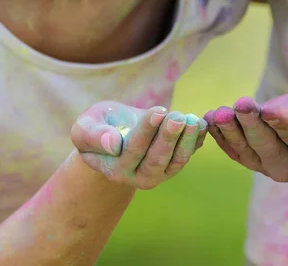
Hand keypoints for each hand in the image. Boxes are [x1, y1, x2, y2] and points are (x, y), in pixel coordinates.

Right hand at [71, 101, 207, 188]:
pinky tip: (202, 124)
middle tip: (178, 116)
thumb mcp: (85, 127)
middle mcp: (137, 176)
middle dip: (169, 137)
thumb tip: (113, 144)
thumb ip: (93, 135)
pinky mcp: (173, 165)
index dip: (146, 131)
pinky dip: (196, 141)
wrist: (115, 133)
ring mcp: (159, 173)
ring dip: (186, 141)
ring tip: (192, 120)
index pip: (132, 150)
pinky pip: (187, 155)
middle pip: (156, 159)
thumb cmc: (98, 127)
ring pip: (176, 161)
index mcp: (114, 168)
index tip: (158, 111)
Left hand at [205, 81, 287, 181]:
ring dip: (230, 131)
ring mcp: (272, 167)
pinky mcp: (254, 160)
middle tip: (240, 104)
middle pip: (268, 145)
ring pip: (247, 150)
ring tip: (218, 113)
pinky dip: (220, 135)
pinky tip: (209, 119)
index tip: (269, 110)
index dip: (284, 124)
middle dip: (252, 124)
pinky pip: (234, 150)